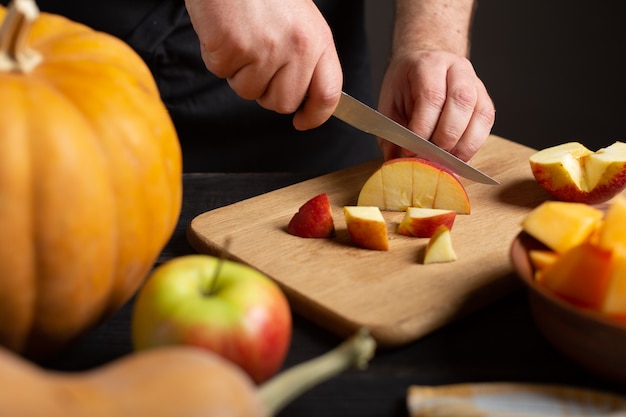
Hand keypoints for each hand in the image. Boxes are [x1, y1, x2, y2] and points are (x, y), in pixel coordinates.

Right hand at [184, 0, 342, 129]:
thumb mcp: (299, 20)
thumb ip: (306, 57)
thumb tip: (302, 96)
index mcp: (317, 40)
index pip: (329, 94)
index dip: (316, 116)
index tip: (303, 121)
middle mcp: (296, 48)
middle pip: (283, 103)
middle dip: (267, 92)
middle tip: (258, 63)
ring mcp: (265, 50)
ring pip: (250, 93)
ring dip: (240, 74)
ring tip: (242, 39)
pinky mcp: (233, 49)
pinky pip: (223, 74)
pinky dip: (219, 59)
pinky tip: (225, 33)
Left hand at [377, 50, 494, 161]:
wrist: (422, 66)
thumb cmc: (405, 86)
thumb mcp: (390, 104)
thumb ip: (393, 132)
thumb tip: (396, 161)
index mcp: (429, 64)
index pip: (431, 96)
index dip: (423, 127)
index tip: (411, 149)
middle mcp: (457, 69)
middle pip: (461, 102)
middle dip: (446, 136)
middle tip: (431, 157)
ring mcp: (476, 83)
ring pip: (481, 114)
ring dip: (464, 144)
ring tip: (446, 162)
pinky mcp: (485, 101)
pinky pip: (486, 124)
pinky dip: (473, 145)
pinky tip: (458, 157)